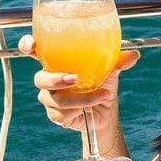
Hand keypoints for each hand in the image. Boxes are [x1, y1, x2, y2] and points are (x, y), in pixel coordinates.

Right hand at [19, 38, 139, 132]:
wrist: (106, 111)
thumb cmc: (103, 82)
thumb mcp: (111, 69)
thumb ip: (118, 60)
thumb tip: (134, 55)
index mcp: (57, 60)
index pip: (34, 50)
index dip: (27, 45)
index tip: (32, 45)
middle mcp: (49, 78)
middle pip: (40, 78)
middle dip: (55, 79)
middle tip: (75, 79)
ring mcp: (50, 97)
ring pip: (54, 99)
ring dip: (78, 100)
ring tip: (99, 97)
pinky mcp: (55, 114)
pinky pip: (60, 115)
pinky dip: (77, 112)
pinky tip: (88, 112)